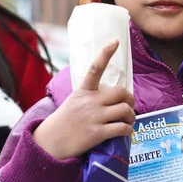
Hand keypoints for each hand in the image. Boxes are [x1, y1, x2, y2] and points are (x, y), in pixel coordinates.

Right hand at [33, 39, 135, 159]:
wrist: (51, 141)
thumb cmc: (65, 120)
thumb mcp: (74, 100)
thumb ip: (91, 95)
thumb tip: (111, 95)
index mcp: (83, 90)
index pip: (95, 68)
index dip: (106, 53)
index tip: (115, 40)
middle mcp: (90, 101)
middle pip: (120, 92)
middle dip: (130, 99)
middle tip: (129, 105)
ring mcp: (94, 117)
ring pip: (125, 110)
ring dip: (131, 116)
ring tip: (128, 120)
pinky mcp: (97, 133)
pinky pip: (122, 128)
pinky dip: (128, 130)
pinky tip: (125, 131)